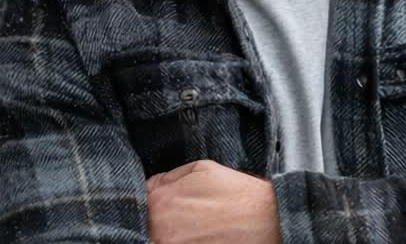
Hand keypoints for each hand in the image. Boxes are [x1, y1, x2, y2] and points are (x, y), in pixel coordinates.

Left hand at [146, 160, 279, 243]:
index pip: (137, 201)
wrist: (268, 221)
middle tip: (179, 218)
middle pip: (144, 225)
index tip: (158, 204)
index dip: (148, 201)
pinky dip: (177, 243)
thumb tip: (151, 185)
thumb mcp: (201, 169)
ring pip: (155, 240)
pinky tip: (196, 239)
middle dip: (154, 220)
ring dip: (165, 235)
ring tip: (189, 229)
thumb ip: (169, 177)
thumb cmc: (237, 194)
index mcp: (159, 201)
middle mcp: (158, 229)